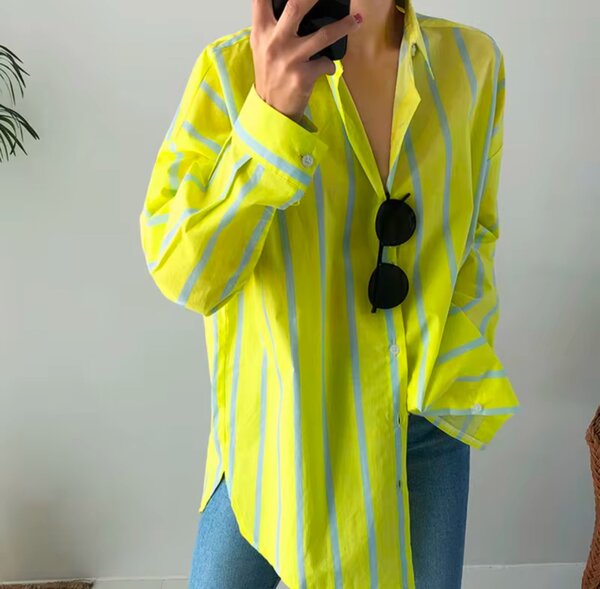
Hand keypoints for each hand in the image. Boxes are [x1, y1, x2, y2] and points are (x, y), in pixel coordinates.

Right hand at [250, 0, 362, 122]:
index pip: (261, 0)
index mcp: (261, 32)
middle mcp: (274, 42)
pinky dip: (330, 65)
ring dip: (344, 26)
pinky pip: (326, 63)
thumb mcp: (262, 47)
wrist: (271, 109)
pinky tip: (326, 68)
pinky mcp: (302, 75)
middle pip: (296, 5)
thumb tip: (296, 5)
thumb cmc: (271, 75)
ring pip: (323, 34)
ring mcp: (289, 58)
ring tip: (357, 20)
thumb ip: (273, 26)